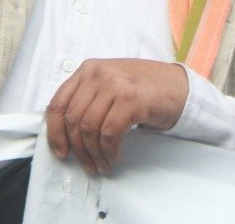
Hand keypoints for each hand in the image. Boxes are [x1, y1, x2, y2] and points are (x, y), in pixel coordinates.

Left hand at [45, 59, 188, 175]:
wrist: (180, 87)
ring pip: (89, 128)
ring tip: (103, 164)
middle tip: (88, 165)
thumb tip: (66, 133)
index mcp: (87, 70)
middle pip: (73, 119)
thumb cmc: (144, 90)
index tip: (61, 151)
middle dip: (78, 149)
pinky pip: (109, 133)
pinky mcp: (130, 99)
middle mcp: (96, 74)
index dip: (54, 132)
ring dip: (94, 153)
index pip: (58, 103)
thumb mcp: (109, 85)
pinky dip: (110, 150)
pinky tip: (115, 156)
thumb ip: (88, 99)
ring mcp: (114, 84)